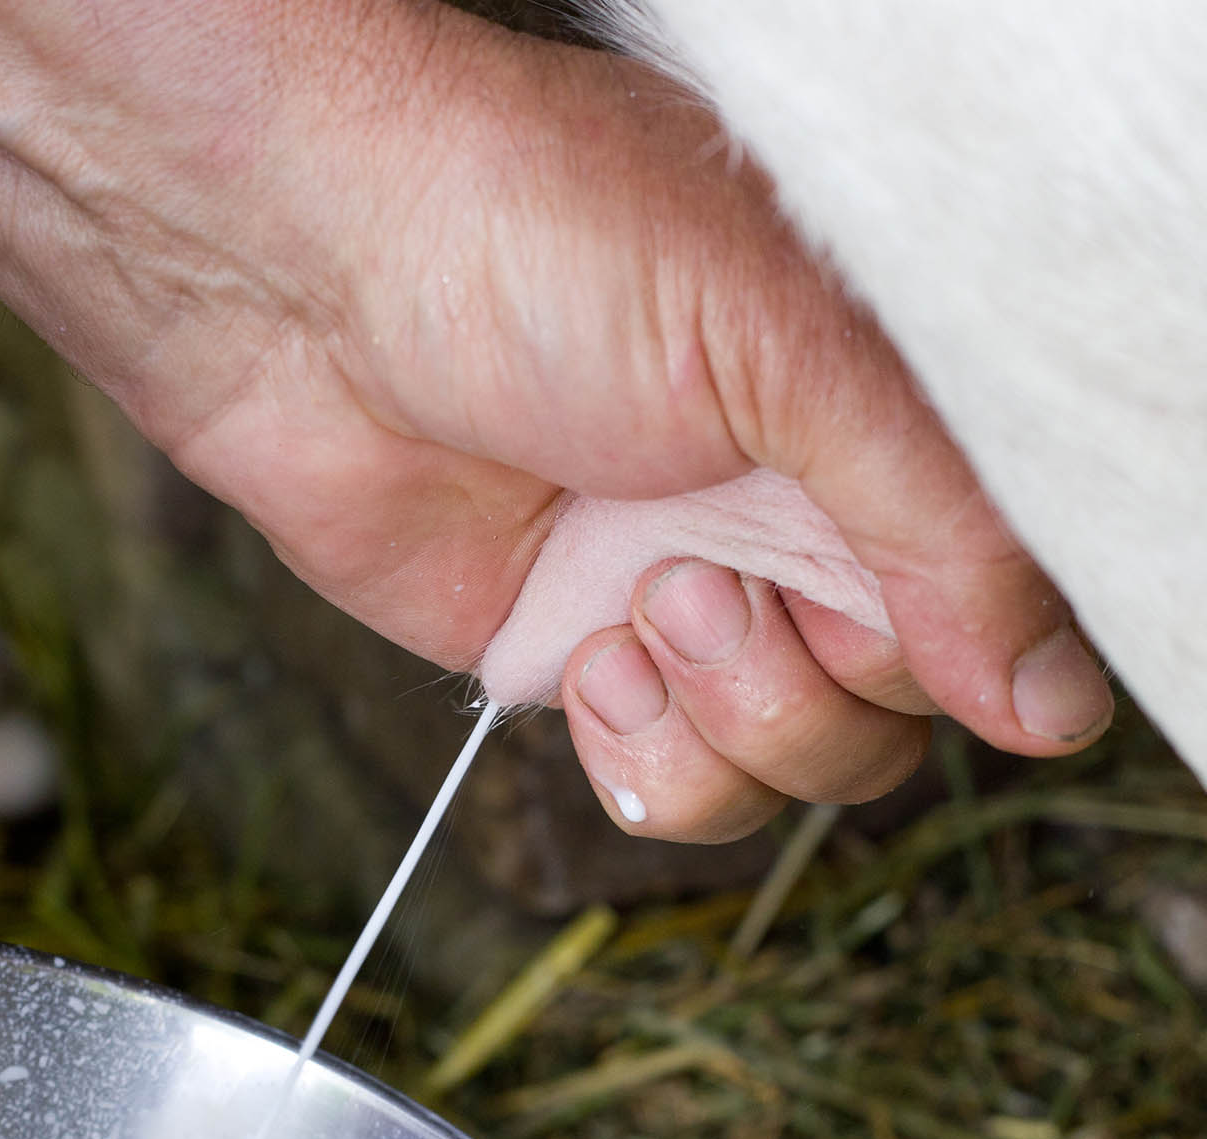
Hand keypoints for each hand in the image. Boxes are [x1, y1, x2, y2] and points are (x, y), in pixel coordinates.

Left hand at [0, 0, 1110, 841]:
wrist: (247, 224)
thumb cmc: (485, 210)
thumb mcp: (743, 335)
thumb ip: (903, 504)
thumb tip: (1039, 677)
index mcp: (840, 415)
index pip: (987, 608)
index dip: (958, 647)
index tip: (911, 628)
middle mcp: (762, 505)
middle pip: (873, 712)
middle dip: (812, 678)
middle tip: (722, 584)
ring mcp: (653, 582)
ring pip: (762, 767)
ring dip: (719, 727)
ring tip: (634, 605)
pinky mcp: (543, 641)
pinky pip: (650, 780)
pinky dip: (647, 761)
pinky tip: (594, 661)